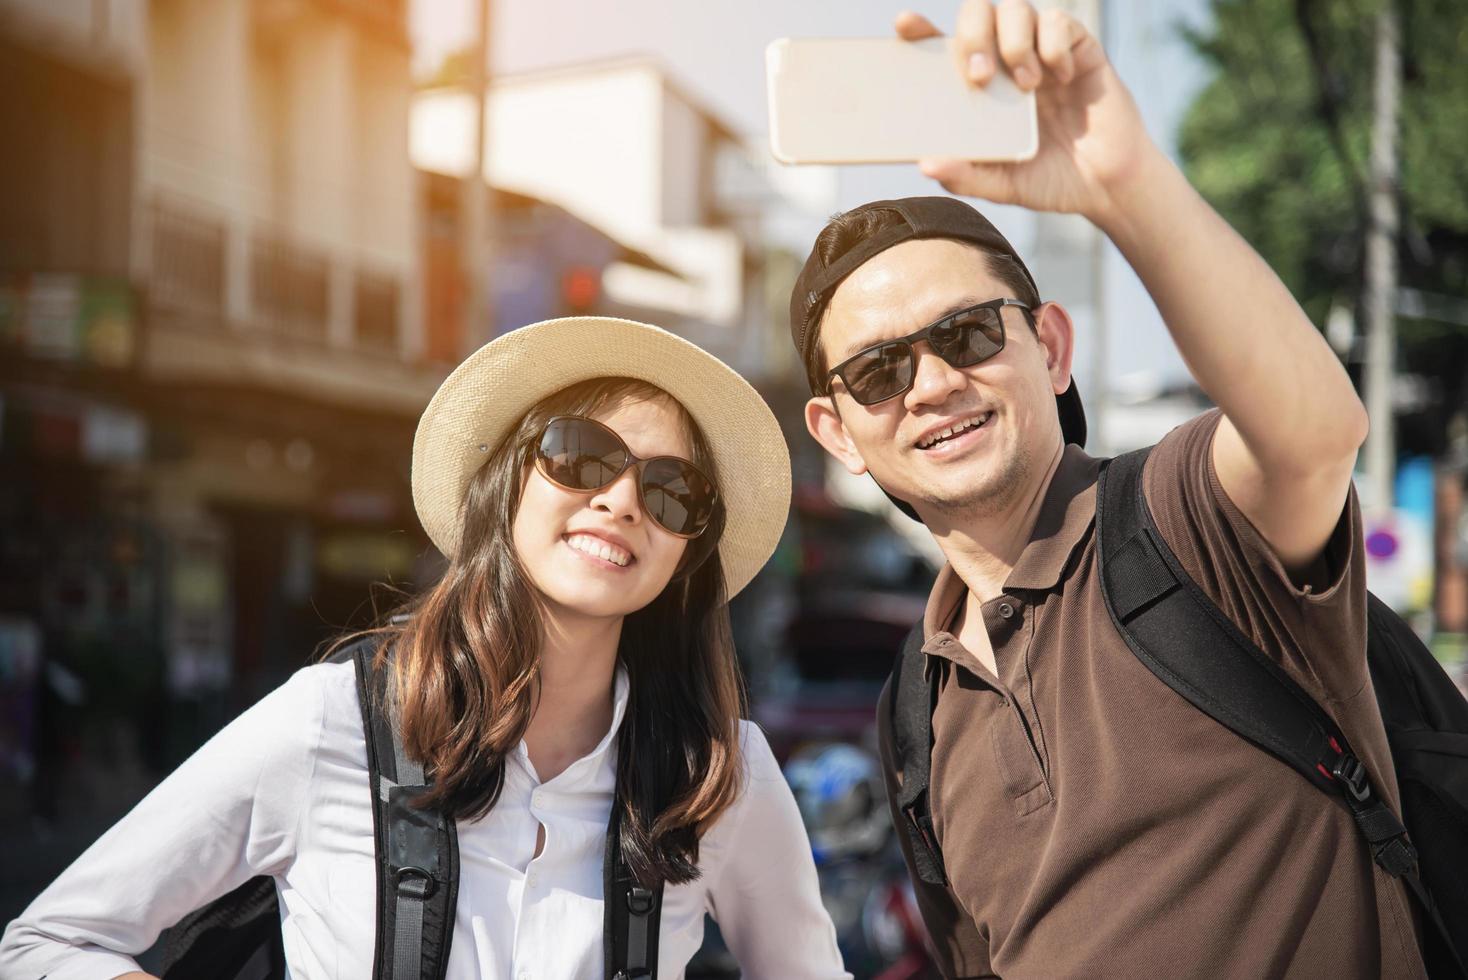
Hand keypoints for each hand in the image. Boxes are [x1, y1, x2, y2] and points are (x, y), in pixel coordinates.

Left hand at [897, 1, 1157, 222]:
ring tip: (1026, 86)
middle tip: (978, 76)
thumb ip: (965, 176)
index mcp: (979, 86)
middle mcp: (1006, 61)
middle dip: (971, 35)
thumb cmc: (1049, 180)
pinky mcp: (1079, 49)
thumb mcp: (1000, 184)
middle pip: (977, 14)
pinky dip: (1054, 45)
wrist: (1105, 185)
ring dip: (1013, 42)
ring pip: (1016, 9)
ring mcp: (1042, 51)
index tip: (904, 26)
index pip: (942, 45)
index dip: (920, 29)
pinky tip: (1061, 76)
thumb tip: (925, 164)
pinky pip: (1059, 21)